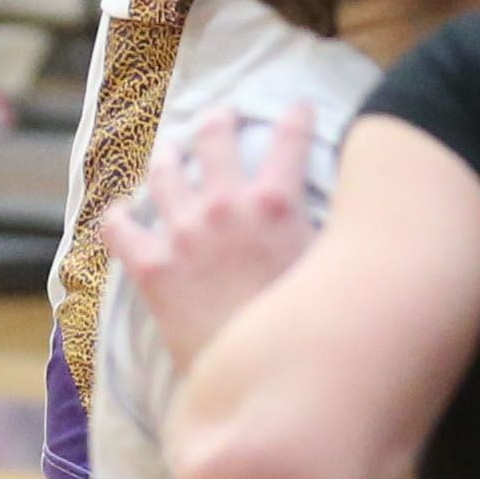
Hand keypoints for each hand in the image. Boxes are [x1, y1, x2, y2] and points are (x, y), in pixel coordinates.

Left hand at [100, 104, 319, 377]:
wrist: (251, 370)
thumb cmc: (300, 321)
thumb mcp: (329, 264)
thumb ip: (334, 228)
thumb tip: (361, 208)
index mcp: (277, 201)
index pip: (291, 136)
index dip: (296, 115)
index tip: (297, 108)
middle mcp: (227, 205)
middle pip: (215, 138)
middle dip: (218, 121)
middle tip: (221, 116)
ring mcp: (183, 232)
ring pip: (165, 173)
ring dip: (168, 157)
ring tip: (169, 152)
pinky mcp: (152, 267)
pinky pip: (121, 231)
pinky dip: (117, 219)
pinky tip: (118, 213)